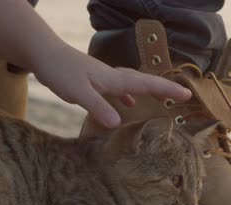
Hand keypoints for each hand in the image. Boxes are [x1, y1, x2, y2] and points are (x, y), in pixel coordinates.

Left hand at [33, 44, 191, 127]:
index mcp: (113, 80)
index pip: (145, 85)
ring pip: (133, 84)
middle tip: (184, 95)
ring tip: (162, 99)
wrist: (44, 54)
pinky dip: (127, 96)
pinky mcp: (95, 80)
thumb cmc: (60, 71)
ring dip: (148, 91)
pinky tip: (127, 105)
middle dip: (164, 88)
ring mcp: (104, 78)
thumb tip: (118, 124)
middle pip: (144, 82)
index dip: (166, 90)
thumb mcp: (78, 92)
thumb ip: (98, 107)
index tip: (187, 94)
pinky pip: (118, 88)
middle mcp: (112, 77)